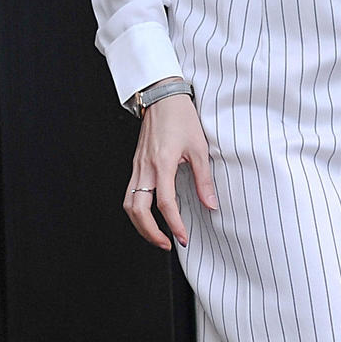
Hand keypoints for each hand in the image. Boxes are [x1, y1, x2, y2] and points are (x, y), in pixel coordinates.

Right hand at [124, 93, 216, 249]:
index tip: (184, 238)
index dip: (175, 224)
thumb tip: (211, 204)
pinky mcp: (136, 165)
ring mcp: (137, 167)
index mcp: (162, 164)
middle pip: (137, 210)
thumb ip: (204, 179)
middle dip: (150, 232)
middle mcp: (145, 168)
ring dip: (140, 224)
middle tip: (166, 244)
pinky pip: (130, 194)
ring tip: (157, 235)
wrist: (161, 97)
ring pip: (129, 204)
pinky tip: (150, 216)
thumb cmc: (180, 117)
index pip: (165, 203)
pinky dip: (137, 211)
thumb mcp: (199, 148)